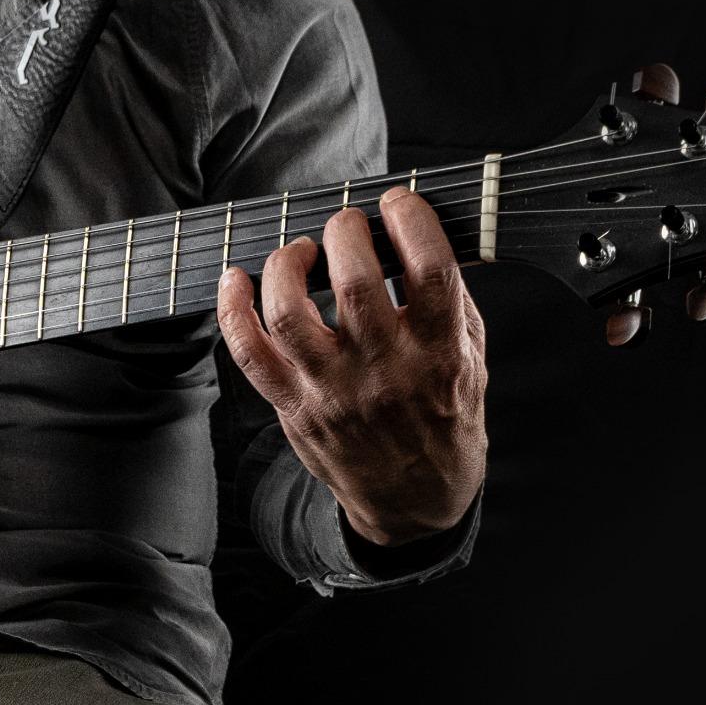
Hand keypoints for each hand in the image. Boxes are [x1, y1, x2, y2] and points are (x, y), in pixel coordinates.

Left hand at [216, 185, 486, 545]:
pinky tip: (237, 279)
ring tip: (300, 252)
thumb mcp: (472, 358)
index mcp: (440, 355)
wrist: (416, 501)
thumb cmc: (444, 416)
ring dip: (287, 265)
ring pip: (290, 313)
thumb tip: (416, 232)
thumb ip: (450, 299)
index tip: (397, 203)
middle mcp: (385, 372)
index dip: (410, 220)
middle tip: (346, 225)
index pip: (429, 270)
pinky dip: (232, 309)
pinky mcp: (294, 407)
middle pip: (354, 283)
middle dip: (344, 232)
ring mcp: (333, 392)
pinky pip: (249, 352)